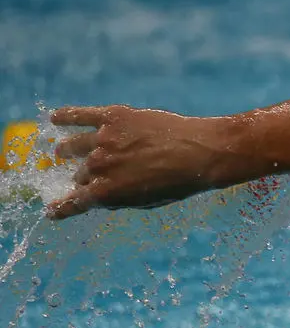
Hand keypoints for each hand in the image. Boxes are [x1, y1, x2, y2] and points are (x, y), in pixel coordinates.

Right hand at [46, 105, 235, 218]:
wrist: (201, 152)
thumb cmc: (180, 182)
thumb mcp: (149, 201)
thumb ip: (121, 199)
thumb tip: (101, 198)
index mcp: (107, 193)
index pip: (75, 203)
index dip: (61, 208)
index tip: (51, 211)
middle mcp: (99, 167)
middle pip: (80, 174)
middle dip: (82, 177)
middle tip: (84, 176)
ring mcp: (103, 140)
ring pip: (73, 146)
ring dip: (66, 150)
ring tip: (61, 150)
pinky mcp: (111, 117)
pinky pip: (80, 115)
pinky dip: (65, 117)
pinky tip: (55, 118)